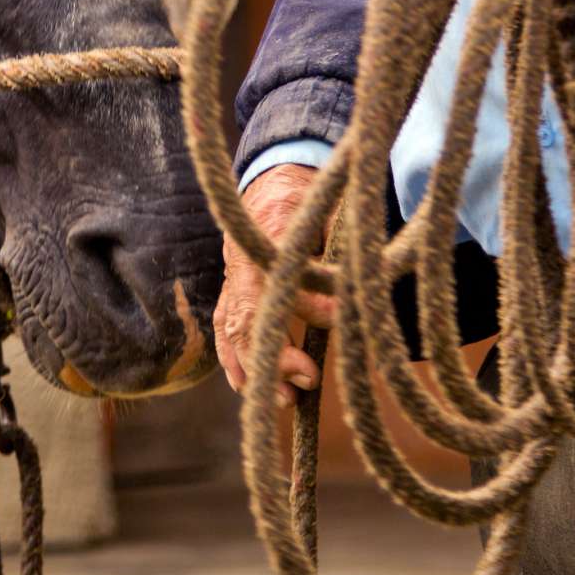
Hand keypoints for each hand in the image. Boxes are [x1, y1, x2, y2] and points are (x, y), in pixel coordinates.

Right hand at [214, 164, 336, 405]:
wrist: (276, 173)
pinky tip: (246, 386)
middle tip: (307, 382)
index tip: (327, 345)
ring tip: (283, 401)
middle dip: (273, 358)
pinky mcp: (231, 288)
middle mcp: (242, 263)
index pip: (277, 290)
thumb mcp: (329, 217)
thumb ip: (336, 256)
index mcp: (266, 239)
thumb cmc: (309, 194)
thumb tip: (349, 307)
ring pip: (232, 330)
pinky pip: (224, 327)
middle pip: (246, 320)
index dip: (303, 319)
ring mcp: (232, 277)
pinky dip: (234, 358)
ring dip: (254, 368)